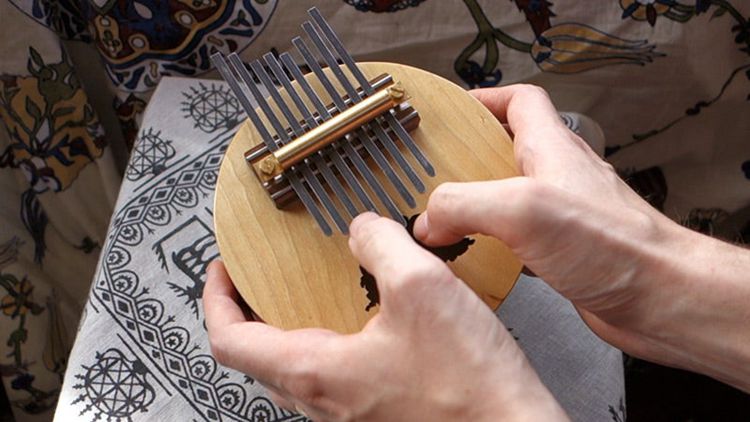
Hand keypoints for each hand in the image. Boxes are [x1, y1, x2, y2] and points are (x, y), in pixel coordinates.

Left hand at [204, 213, 567, 420]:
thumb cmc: (470, 386)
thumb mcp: (421, 288)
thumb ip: (380, 244)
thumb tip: (362, 227)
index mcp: (316, 372)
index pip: (230, 340)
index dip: (215, 299)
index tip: (221, 271)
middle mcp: (324, 401)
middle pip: (256, 359)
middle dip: (247, 313)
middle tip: (256, 283)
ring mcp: (349, 414)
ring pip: (292, 372)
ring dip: (285, 330)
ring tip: (302, 296)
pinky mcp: (376, 415)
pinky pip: (330, 379)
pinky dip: (324, 345)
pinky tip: (361, 323)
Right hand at [414, 85, 749, 389]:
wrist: (661, 297)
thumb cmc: (615, 245)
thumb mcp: (524, 209)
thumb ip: (464, 204)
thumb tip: (429, 219)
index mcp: (551, 148)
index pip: (519, 102)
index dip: (484, 100)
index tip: (452, 113)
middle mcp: (557, 176)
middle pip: (506, 151)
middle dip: (467, 160)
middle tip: (435, 176)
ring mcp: (562, 215)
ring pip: (509, 197)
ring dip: (476, 206)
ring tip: (445, 222)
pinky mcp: (563, 252)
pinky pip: (518, 239)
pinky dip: (492, 245)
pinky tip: (478, 263)